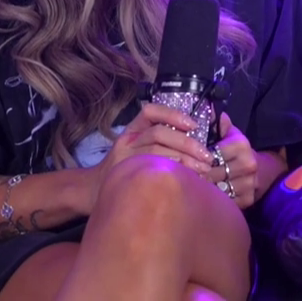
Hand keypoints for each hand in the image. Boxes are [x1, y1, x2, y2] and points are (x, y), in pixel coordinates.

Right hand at [98, 103, 215, 181]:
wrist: (94, 189)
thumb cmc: (125, 169)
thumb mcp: (138, 149)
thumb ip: (162, 142)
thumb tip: (197, 145)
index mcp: (133, 129)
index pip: (150, 111)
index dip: (173, 115)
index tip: (193, 125)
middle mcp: (128, 140)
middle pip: (159, 133)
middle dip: (187, 143)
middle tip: (207, 156)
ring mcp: (124, 157)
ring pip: (155, 150)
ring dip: (183, 158)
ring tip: (201, 169)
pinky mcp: (123, 173)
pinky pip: (149, 169)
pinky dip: (169, 171)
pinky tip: (183, 177)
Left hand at [192, 115, 263, 208]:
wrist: (262, 171)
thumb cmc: (238, 151)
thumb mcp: (230, 134)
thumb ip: (217, 124)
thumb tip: (206, 109)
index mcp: (242, 145)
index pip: (212, 153)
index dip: (196, 157)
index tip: (184, 159)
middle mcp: (248, 164)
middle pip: (212, 172)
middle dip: (195, 174)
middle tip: (180, 175)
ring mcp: (249, 184)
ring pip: (216, 188)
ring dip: (202, 189)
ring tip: (189, 186)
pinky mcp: (247, 200)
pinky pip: (223, 201)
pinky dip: (212, 200)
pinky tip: (203, 196)